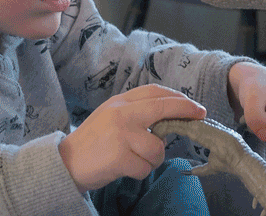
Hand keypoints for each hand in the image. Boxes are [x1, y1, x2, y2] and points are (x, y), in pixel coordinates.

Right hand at [58, 84, 205, 191]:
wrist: (65, 162)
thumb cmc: (92, 142)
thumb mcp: (111, 116)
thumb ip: (136, 113)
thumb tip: (170, 117)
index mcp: (120, 102)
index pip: (155, 92)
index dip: (179, 98)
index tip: (195, 106)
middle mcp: (121, 114)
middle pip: (163, 109)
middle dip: (185, 112)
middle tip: (200, 118)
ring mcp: (120, 135)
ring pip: (157, 148)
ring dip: (152, 160)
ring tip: (134, 160)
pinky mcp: (119, 157)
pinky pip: (145, 168)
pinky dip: (139, 172)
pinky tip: (125, 169)